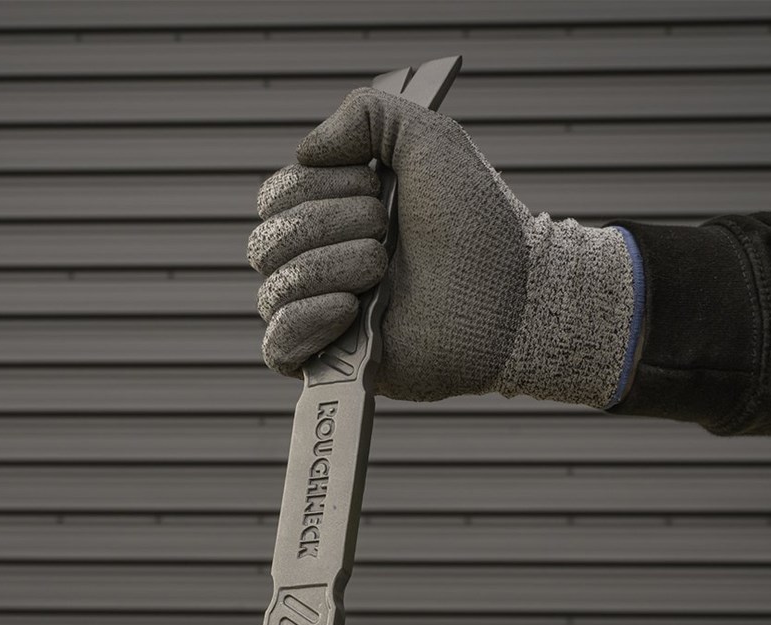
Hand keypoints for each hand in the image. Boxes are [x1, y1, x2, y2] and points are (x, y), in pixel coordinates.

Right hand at [247, 87, 635, 407]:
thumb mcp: (426, 138)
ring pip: (271, 290)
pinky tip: (346, 309)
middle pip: (266, 243)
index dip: (317, 187)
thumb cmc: (474, 224)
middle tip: (386, 233)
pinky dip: (302, 322)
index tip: (374, 188)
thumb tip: (305, 151)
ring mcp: (322, 316)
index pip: (275, 198)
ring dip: (327, 269)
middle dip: (325, 227)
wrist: (505, 293)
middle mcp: (320, 264)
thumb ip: (365, 115)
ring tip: (380, 271)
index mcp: (333, 216)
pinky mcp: (332, 363)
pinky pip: (276, 349)